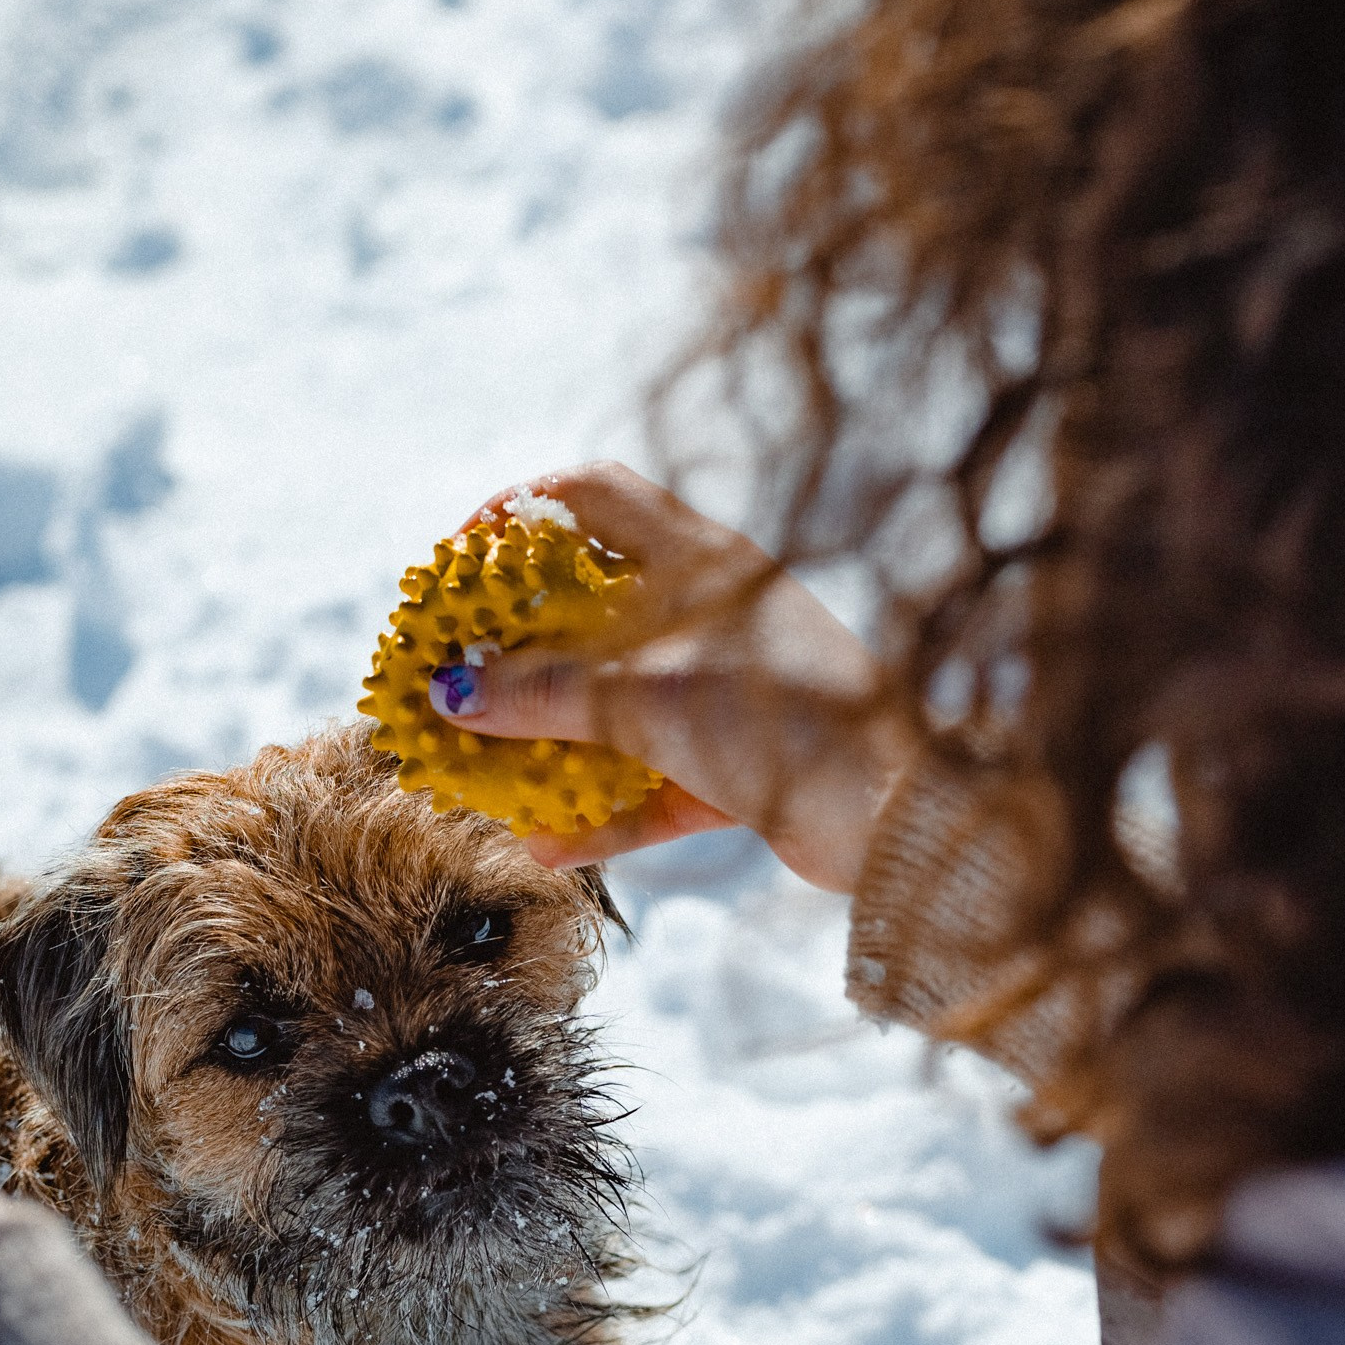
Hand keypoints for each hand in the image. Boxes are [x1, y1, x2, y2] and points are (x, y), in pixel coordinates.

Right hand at [451, 463, 908, 889]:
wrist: (893, 812)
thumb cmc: (777, 717)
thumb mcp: (645, 694)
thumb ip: (545, 693)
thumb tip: (454, 694)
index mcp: (700, 559)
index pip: (590, 496)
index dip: (511, 513)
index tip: (452, 564)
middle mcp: (713, 616)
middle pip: (588, 615)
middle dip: (513, 654)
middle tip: (451, 684)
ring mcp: (728, 694)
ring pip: (617, 709)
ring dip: (549, 743)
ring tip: (483, 775)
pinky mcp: (743, 771)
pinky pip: (653, 788)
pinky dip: (601, 815)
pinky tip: (544, 848)